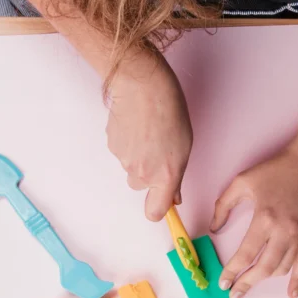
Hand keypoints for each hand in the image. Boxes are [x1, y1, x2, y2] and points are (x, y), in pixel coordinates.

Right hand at [106, 56, 192, 220]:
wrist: (142, 85)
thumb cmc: (169, 110)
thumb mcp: (184, 145)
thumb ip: (177, 175)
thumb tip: (174, 194)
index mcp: (164, 175)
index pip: (155, 212)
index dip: (157, 208)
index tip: (163, 202)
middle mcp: (142, 173)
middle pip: (141, 186)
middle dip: (149, 174)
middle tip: (159, 149)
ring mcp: (124, 160)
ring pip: (131, 168)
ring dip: (139, 156)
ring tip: (148, 132)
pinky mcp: (112, 146)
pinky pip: (121, 152)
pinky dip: (128, 143)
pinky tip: (136, 125)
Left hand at [211, 142, 297, 297]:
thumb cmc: (276, 170)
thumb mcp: (242, 182)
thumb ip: (223, 206)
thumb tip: (214, 229)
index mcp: (265, 218)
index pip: (245, 254)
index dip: (232, 271)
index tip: (223, 282)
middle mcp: (284, 231)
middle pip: (263, 268)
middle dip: (246, 284)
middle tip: (234, 295)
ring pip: (281, 269)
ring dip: (265, 280)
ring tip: (250, 285)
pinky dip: (297, 281)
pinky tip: (292, 295)